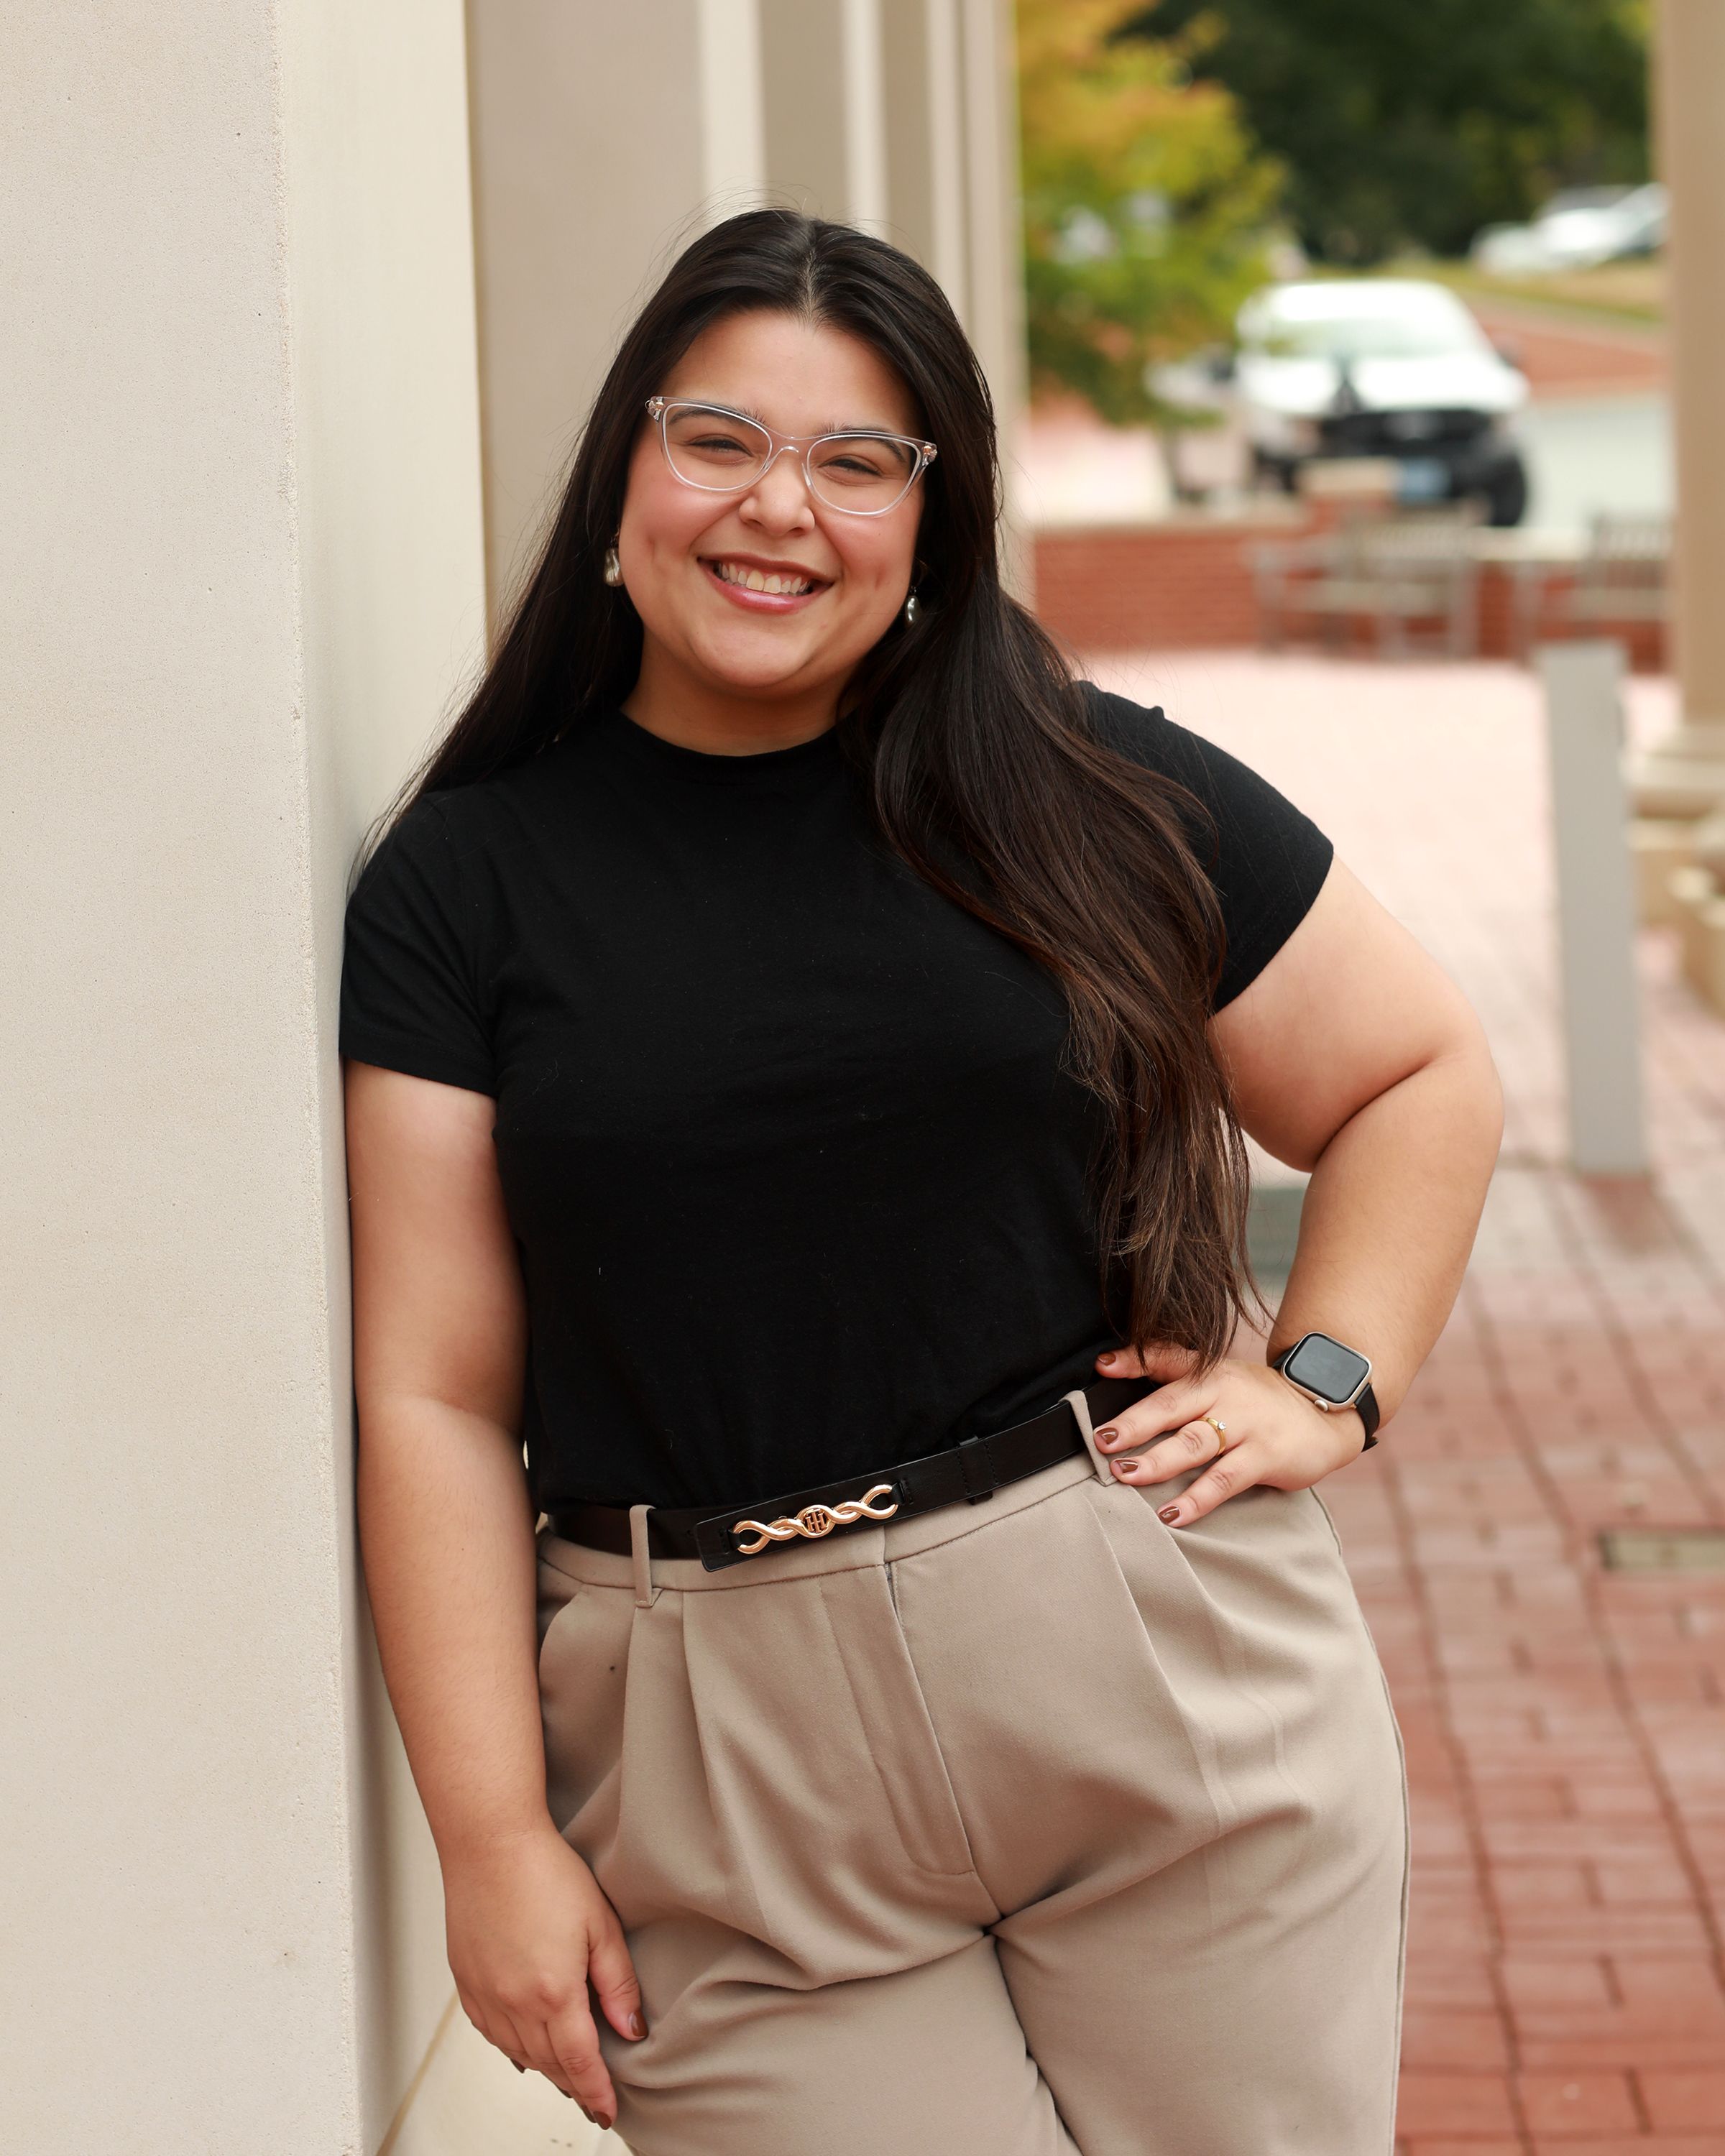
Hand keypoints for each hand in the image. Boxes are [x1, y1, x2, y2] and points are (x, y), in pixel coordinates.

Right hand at [442, 1822, 643, 2130]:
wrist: (491, 1843)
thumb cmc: (544, 1871)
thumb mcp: (600, 1924)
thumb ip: (617, 1982)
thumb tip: (631, 2027)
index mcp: (553, 1993)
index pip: (580, 2062)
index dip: (597, 2091)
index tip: (608, 2110)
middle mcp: (514, 2004)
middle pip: (549, 2063)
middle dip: (574, 2083)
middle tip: (593, 2096)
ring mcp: (485, 1995)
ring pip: (519, 2053)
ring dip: (544, 2068)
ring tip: (565, 2074)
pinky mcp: (466, 1982)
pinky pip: (490, 2034)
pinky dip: (511, 2047)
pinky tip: (523, 2046)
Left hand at [1092, 1342, 1367, 1526]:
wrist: (1324, 1414)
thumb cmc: (1260, 1402)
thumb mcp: (1224, 1380)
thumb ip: (1179, 1383)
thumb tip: (1120, 1390)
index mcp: (1210, 1372)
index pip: (1168, 1359)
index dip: (1135, 1360)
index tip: (1102, 1366)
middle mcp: (1224, 1393)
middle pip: (1172, 1406)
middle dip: (1134, 1423)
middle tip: (1102, 1440)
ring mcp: (1246, 1424)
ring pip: (1194, 1443)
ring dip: (1157, 1461)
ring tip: (1126, 1475)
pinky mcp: (1265, 1456)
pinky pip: (1223, 1480)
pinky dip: (1195, 1499)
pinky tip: (1171, 1514)